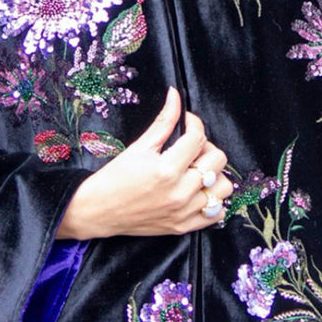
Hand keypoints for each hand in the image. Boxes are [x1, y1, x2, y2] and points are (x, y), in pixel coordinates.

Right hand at [56, 87, 233, 239]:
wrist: (98, 210)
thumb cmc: (115, 178)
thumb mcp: (139, 146)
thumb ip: (163, 121)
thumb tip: (175, 96)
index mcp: (167, 169)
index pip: (198, 138)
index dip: (194, 124)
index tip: (187, 123)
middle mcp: (179, 192)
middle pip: (217, 160)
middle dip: (206, 148)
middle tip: (190, 149)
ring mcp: (183, 211)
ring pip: (223, 188)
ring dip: (214, 175)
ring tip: (196, 171)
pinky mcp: (183, 226)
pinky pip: (217, 213)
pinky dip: (213, 201)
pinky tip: (198, 191)